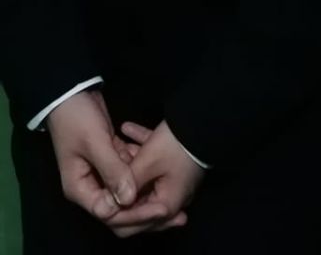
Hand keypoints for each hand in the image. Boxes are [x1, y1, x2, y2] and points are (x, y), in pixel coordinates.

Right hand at [46, 89, 164, 227]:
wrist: (70, 92)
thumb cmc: (77, 118)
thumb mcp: (95, 143)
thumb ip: (112, 171)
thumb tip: (129, 200)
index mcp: (79, 188)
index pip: (109, 213)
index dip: (134, 214)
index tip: (159, 209)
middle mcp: (89, 185)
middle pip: (118, 206)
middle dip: (142, 207)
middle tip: (170, 207)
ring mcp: (100, 172)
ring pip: (125, 189)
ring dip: (145, 189)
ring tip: (170, 190)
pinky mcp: (109, 158)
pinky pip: (127, 170)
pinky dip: (140, 168)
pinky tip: (159, 166)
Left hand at [99, 119, 204, 238]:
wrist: (202, 119)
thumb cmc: (174, 146)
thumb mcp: (146, 164)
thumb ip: (124, 184)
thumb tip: (108, 202)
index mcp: (165, 206)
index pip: (132, 223)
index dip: (112, 213)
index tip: (96, 199)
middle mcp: (171, 200)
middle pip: (136, 205)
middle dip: (119, 189)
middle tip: (102, 179)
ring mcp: (174, 182)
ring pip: (142, 180)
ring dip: (128, 166)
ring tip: (115, 149)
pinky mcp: (175, 165)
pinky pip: (153, 163)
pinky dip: (140, 150)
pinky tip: (127, 128)